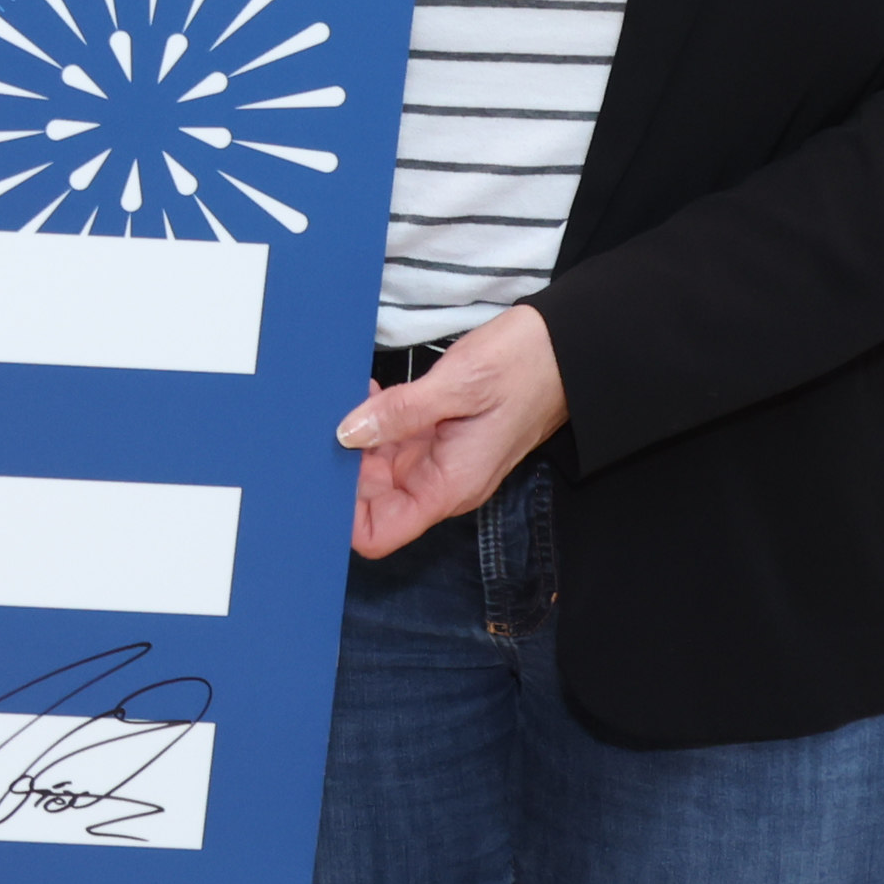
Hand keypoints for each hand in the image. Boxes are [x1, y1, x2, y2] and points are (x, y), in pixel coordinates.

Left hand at [343, 307, 567, 557]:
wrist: (566, 350)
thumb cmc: (525, 367)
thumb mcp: (456, 385)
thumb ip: (399, 413)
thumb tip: (346, 433)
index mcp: (449, 486)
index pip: (379, 533)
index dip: (342, 516)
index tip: (318, 476)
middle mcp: (442, 483)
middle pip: (370, 503)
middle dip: (340, 472)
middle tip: (323, 425)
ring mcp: (440, 462)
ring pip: (377, 472)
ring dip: (354, 442)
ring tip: (344, 400)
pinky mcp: (439, 439)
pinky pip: (393, 444)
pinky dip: (373, 424)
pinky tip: (369, 394)